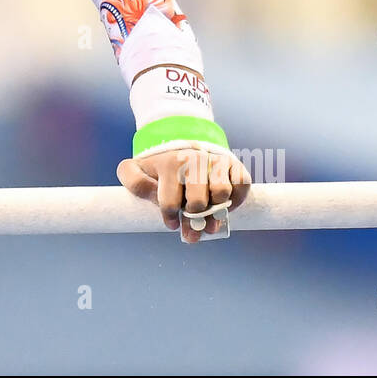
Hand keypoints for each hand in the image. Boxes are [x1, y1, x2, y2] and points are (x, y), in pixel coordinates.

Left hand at [117, 146, 250, 243]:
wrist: (184, 150)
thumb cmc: (160, 169)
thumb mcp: (138, 171)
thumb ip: (135, 181)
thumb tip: (152, 194)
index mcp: (170, 164)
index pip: (170, 202)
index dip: (171, 218)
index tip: (171, 222)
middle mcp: (194, 160)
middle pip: (198, 203)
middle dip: (194, 222)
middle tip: (193, 227)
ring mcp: (215, 161)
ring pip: (221, 193)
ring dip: (216, 211)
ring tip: (208, 216)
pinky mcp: (234, 165)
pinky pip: (241, 185)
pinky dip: (236, 199)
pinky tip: (223, 204)